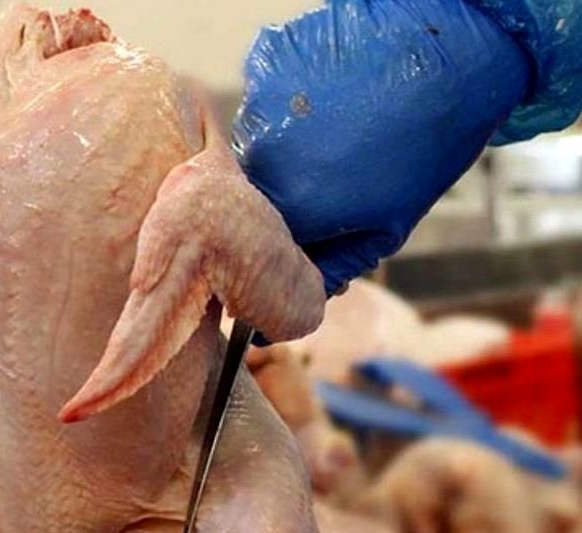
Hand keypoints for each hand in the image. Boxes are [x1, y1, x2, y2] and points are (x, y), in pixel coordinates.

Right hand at [233, 0, 530, 295]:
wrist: (452, 58)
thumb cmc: (426, 148)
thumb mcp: (387, 227)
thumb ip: (334, 268)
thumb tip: (293, 303)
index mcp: (290, 206)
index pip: (256, 244)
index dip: (278, 244)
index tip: (304, 233)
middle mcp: (260, 158)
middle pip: (249, 193)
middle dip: (284, 193)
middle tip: (328, 177)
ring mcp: (258, 107)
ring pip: (253, 145)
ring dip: (283, 147)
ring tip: (336, 133)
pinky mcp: (262, 67)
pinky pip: (259, 100)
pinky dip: (285, 106)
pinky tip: (329, 101)